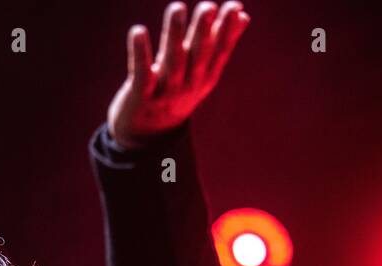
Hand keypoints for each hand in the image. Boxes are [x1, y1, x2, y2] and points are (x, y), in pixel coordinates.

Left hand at [107, 1, 250, 150]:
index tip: (234, 7)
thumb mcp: (201, 73)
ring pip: (172, 61)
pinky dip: (139, 53)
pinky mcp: (140, 97)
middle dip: (203, 31)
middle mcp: (188, 85)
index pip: (219, 52)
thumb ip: (220, 44)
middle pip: (197, 56)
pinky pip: (141, 74)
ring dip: (173, 34)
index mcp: (205, 78)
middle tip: (207, 6)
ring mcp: (165, 92)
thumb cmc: (176, 93)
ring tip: (177, 7)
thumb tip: (244, 15)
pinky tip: (138, 31)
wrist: (147, 136)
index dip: (227, 30)